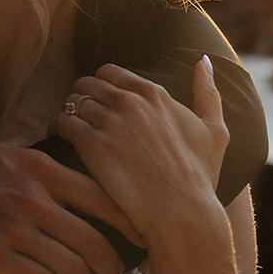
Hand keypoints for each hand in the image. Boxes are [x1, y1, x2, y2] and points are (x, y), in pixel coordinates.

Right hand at [0, 142, 139, 273]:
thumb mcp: (0, 154)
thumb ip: (36, 170)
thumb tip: (68, 183)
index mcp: (38, 167)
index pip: (103, 197)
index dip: (129, 223)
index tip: (141, 238)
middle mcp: (32, 196)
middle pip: (94, 238)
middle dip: (112, 264)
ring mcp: (13, 228)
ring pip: (72, 265)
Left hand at [49, 57, 228, 247]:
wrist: (183, 212)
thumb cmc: (199, 177)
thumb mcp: (214, 131)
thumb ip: (208, 92)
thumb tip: (205, 61)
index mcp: (154, 94)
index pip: (111, 72)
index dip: (101, 86)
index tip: (99, 102)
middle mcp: (130, 101)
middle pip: (87, 83)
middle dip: (81, 96)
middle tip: (79, 115)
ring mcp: (110, 121)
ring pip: (73, 100)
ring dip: (68, 111)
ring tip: (68, 127)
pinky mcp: (92, 144)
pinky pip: (63, 122)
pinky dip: (58, 127)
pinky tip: (61, 139)